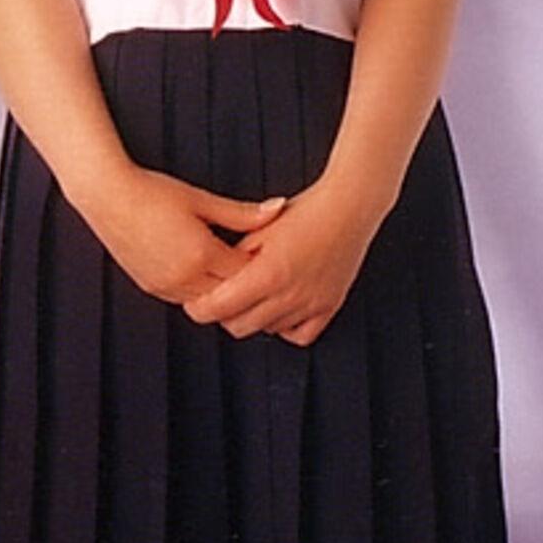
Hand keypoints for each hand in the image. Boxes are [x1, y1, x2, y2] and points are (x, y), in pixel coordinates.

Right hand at [83, 166, 287, 305]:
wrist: (107, 195)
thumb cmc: (152, 191)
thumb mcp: (201, 200)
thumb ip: (242, 213)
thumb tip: (277, 209)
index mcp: (201, 254)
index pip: (245, 273)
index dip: (260, 264)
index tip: (271, 254)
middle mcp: (183, 276)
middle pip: (229, 294)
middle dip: (244, 283)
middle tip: (259, 270)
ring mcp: (165, 285)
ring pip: (207, 303)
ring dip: (221, 291)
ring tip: (233, 272)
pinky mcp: (151, 287)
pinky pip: (185, 300)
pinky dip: (200, 292)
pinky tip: (206, 275)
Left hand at [180, 178, 382, 346]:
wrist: (348, 207)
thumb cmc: (305, 212)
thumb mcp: (258, 230)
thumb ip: (234, 259)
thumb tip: (215, 279)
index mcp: (267, 273)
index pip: (219, 308)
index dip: (200, 309)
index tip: (195, 304)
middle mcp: (290, 293)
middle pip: (239, 325)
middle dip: (225, 315)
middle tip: (222, 300)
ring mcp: (311, 303)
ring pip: (267, 330)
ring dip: (255, 318)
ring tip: (253, 297)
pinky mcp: (329, 306)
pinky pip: (300, 334)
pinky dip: (285, 327)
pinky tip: (280, 309)